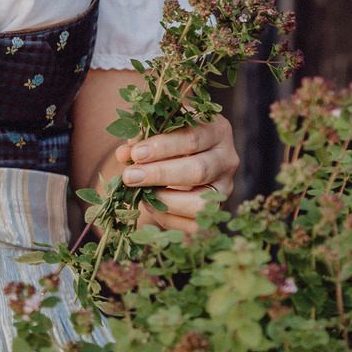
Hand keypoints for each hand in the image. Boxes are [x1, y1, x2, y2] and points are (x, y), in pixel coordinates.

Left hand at [114, 116, 238, 236]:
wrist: (185, 156)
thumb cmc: (170, 136)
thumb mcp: (158, 127)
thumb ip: (142, 136)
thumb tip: (124, 154)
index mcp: (217, 130)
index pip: (192, 138)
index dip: (162, 147)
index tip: (135, 153)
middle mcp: (227, 160)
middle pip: (198, 170)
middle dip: (160, 175)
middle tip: (129, 176)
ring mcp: (225, 189)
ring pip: (200, 203)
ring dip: (165, 200)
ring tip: (140, 194)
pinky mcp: (216, 213)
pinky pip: (193, 224)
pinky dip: (168, 217)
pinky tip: (151, 204)